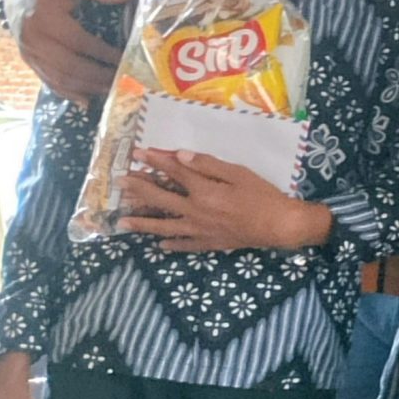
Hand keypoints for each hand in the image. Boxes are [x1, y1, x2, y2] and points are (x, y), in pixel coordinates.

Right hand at [6, 0, 129, 104]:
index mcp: (44, 18)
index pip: (77, 41)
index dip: (102, 52)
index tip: (125, 59)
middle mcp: (34, 39)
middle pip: (68, 65)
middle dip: (97, 76)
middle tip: (122, 80)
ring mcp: (29, 54)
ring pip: (59, 78)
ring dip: (86, 87)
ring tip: (111, 90)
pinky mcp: (30, 63)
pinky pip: (49, 82)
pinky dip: (68, 93)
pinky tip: (87, 101)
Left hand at [120, 152, 328, 252]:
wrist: (279, 226)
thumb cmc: (263, 196)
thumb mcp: (240, 174)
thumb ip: (210, 165)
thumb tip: (182, 156)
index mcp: (204, 191)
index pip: (174, 172)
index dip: (155, 161)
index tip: (138, 153)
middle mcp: (195, 211)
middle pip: (160, 198)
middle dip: (138, 188)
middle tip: (119, 183)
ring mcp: (199, 230)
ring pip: (163, 226)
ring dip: (141, 222)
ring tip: (122, 220)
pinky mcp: (207, 243)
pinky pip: (183, 244)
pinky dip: (170, 244)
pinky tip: (160, 244)